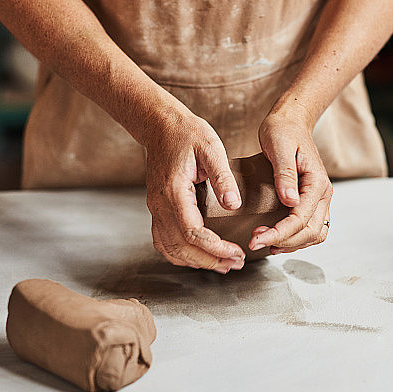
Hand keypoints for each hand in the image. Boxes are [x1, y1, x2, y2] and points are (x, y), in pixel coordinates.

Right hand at [145, 110, 245, 272]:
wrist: (161, 126)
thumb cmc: (187, 134)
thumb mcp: (211, 147)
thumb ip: (223, 177)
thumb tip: (233, 204)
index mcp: (174, 191)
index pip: (193, 232)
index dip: (215, 248)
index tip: (236, 253)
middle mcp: (160, 204)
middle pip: (182, 247)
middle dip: (210, 261)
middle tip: (236, 264)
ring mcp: (156, 209)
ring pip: (171, 249)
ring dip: (196, 262)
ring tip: (223, 265)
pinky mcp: (157, 209)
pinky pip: (163, 241)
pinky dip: (180, 255)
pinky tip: (199, 257)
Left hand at [251, 109, 332, 253]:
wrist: (291, 120)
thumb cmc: (283, 130)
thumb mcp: (279, 146)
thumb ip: (285, 174)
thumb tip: (290, 201)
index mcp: (317, 182)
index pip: (300, 218)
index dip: (278, 233)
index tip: (256, 239)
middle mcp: (324, 193)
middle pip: (310, 231)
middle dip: (283, 241)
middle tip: (254, 242)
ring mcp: (320, 198)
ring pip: (314, 233)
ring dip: (292, 243)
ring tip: (266, 244)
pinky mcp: (312, 200)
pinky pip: (311, 226)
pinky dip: (296, 237)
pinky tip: (277, 239)